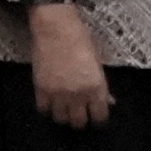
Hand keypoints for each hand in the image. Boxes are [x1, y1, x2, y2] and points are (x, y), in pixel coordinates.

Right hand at [27, 0, 114, 130]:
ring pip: (61, 119)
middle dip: (81, 119)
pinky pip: (43, 110)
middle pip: (79, 122)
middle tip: (80, 113)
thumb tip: (109, 101)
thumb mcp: (98, 62)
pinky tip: (51, 101)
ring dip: (64, 115)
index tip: (96, 117)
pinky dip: (47, 108)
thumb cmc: (80, 39)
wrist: (56, 28)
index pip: (99, 116)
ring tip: (65, 107)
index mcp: (96, 87)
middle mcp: (78, 94)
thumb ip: (102, 86)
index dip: (98, 118)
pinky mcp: (41, 90)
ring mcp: (58, 94)